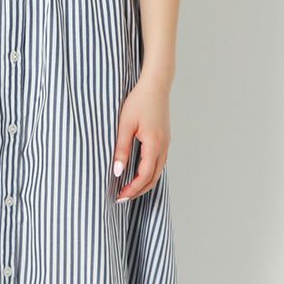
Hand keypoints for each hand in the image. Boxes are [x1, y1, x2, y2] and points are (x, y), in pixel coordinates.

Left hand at [112, 74, 170, 201]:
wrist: (155, 85)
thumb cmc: (138, 102)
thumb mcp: (125, 125)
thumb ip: (121, 149)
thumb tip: (117, 172)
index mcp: (154, 144)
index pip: (144, 175)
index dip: (132, 189)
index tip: (119, 196)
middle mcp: (163, 147)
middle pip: (153, 178)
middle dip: (138, 190)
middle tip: (121, 197)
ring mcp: (166, 143)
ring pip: (157, 171)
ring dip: (144, 182)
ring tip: (128, 188)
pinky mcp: (164, 139)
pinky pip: (158, 162)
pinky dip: (148, 172)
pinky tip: (137, 173)